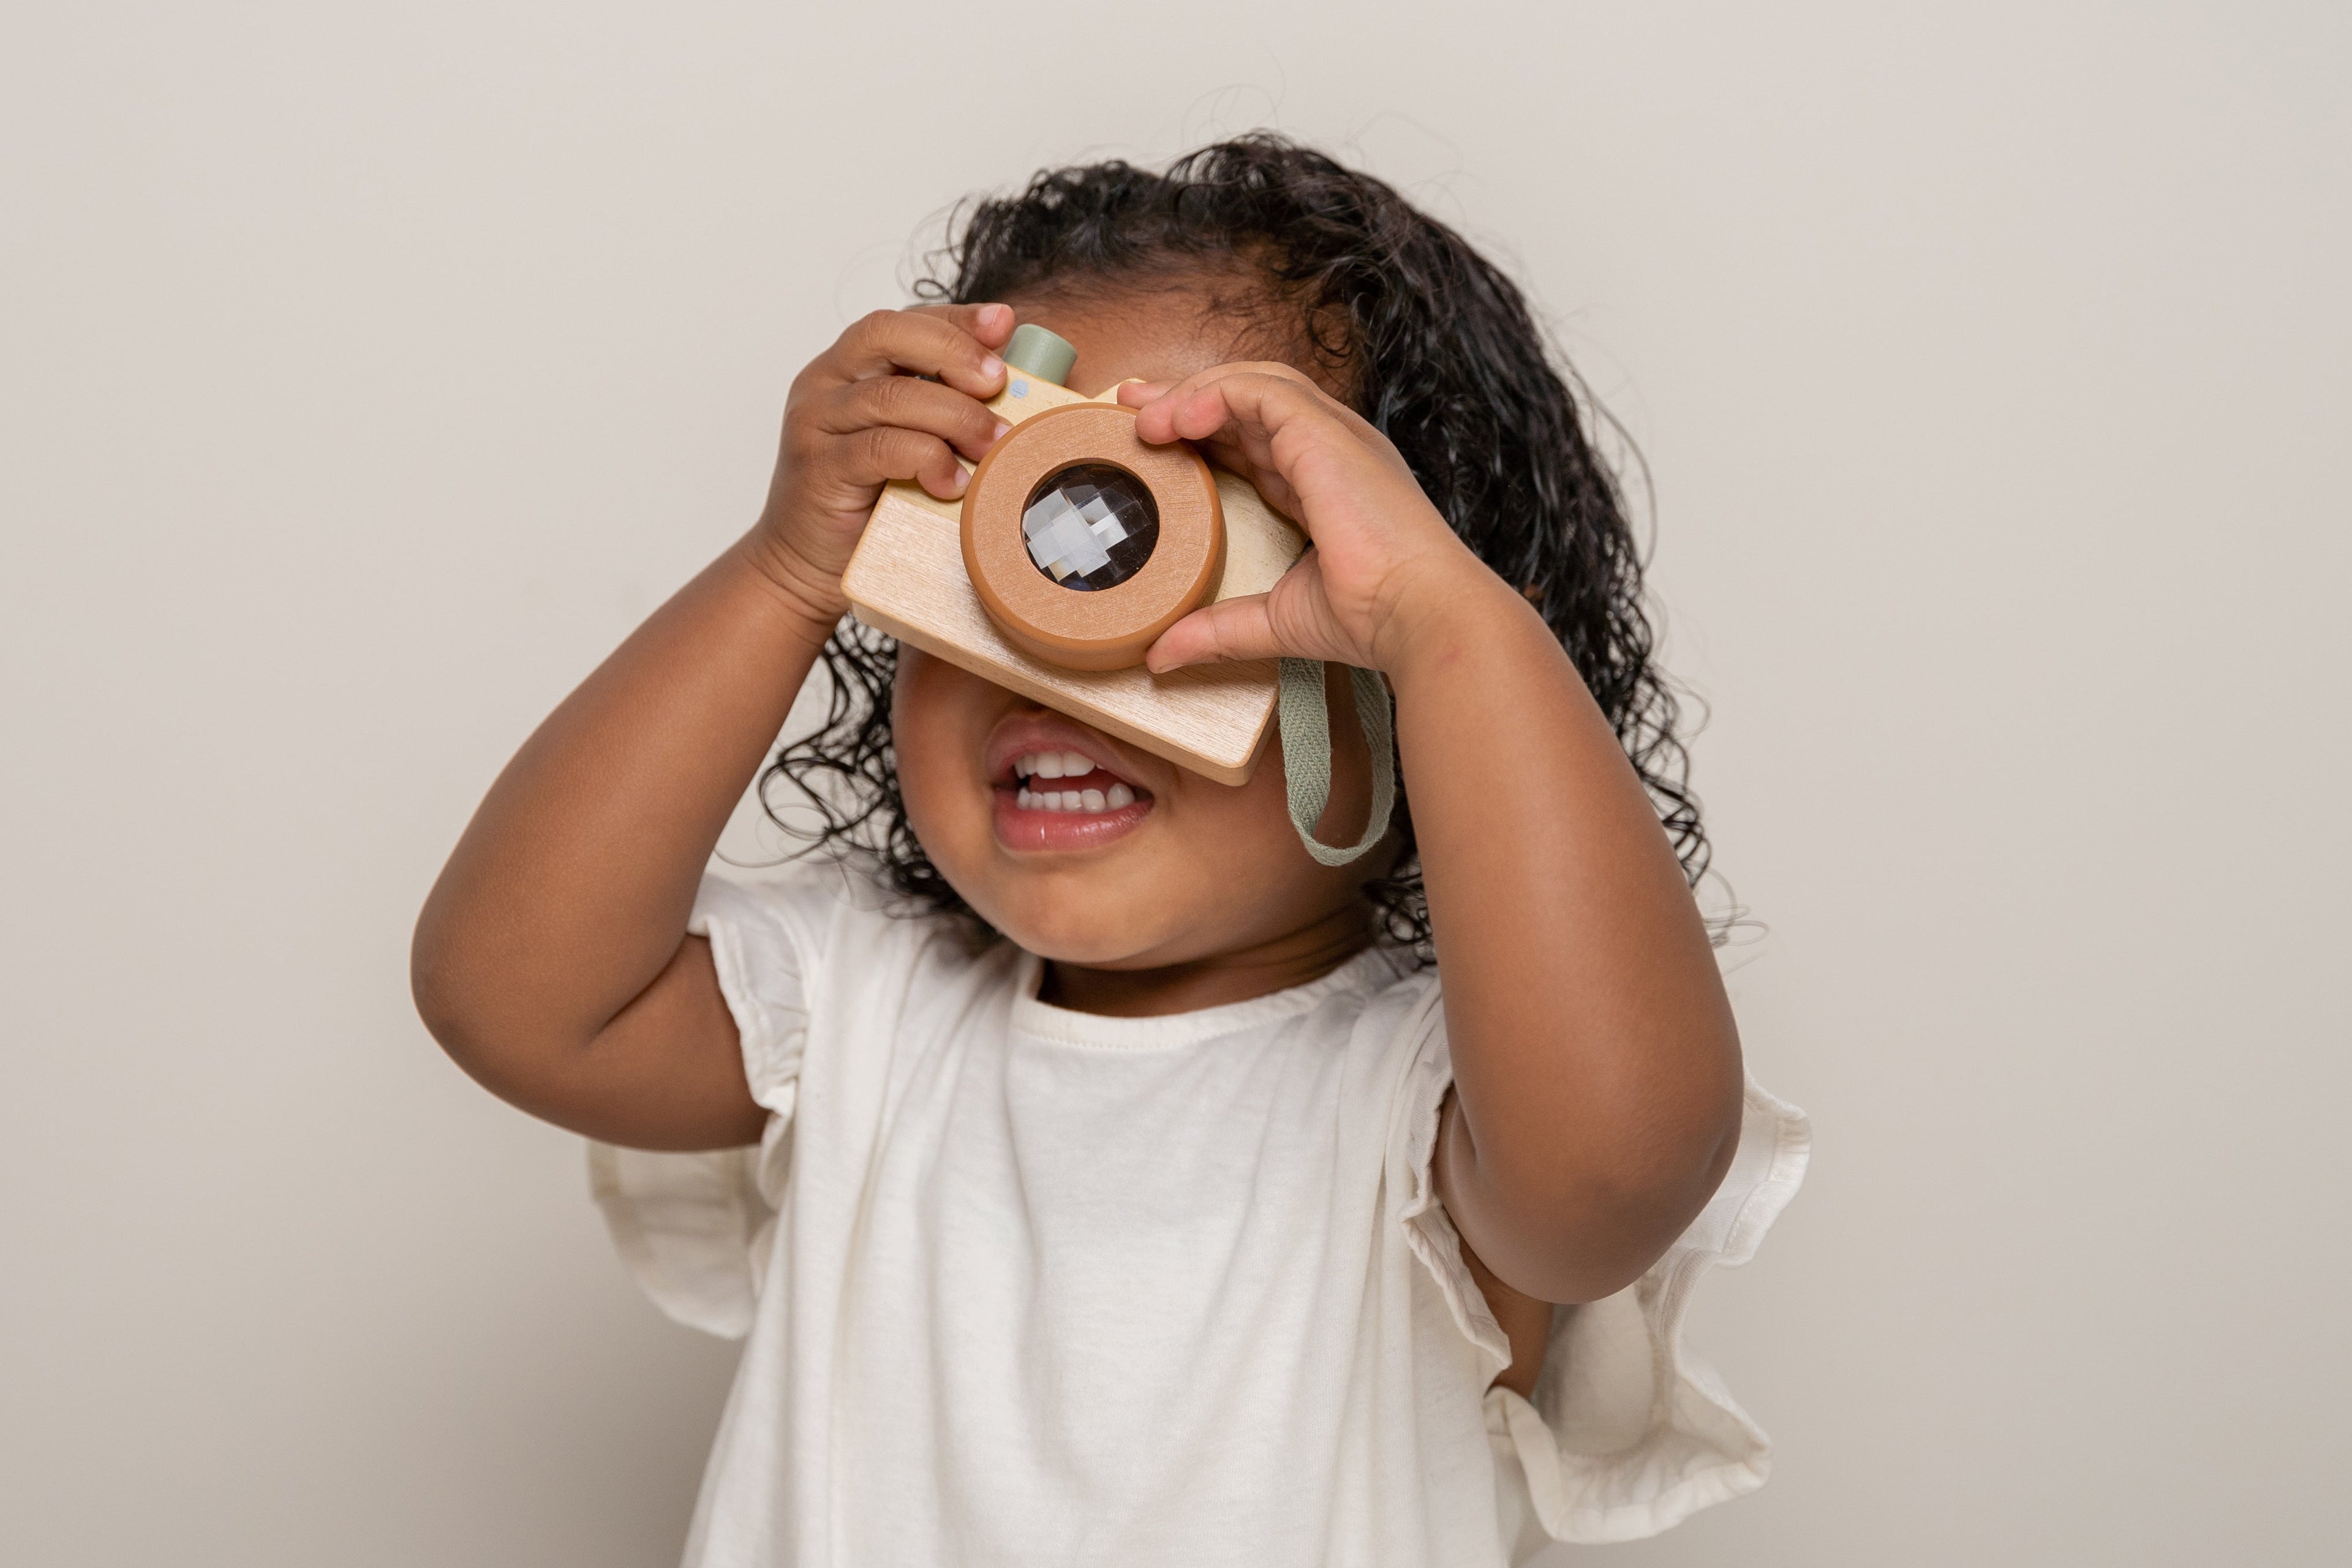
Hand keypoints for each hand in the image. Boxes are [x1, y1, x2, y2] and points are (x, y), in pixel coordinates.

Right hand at [748, 303, 1015, 619]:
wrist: (808, 563)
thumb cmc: (870, 500)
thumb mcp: (910, 441)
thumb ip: (943, 409)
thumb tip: (1020, 391)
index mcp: (850, 364)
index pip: (904, 320)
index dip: (956, 318)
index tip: (1004, 324)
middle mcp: (826, 381)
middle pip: (889, 335)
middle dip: (954, 352)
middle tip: (998, 383)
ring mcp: (817, 423)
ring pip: (891, 395)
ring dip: (955, 416)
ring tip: (994, 444)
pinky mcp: (820, 469)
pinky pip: (880, 449)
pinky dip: (927, 460)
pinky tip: (955, 482)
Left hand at [1119, 364, 1500, 674]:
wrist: (1420, 615)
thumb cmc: (1373, 619)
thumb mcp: (1276, 620)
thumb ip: (1218, 628)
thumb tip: (1161, 654)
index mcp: (1325, 484)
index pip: (1256, 438)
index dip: (1204, 429)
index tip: (1153, 436)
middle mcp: (1331, 451)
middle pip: (1250, 400)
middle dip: (1187, 396)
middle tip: (1132, 406)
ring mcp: (1332, 437)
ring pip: (1254, 384)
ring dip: (1192, 392)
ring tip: (1144, 415)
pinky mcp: (1325, 435)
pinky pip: (1259, 391)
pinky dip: (1213, 394)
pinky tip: (1176, 417)